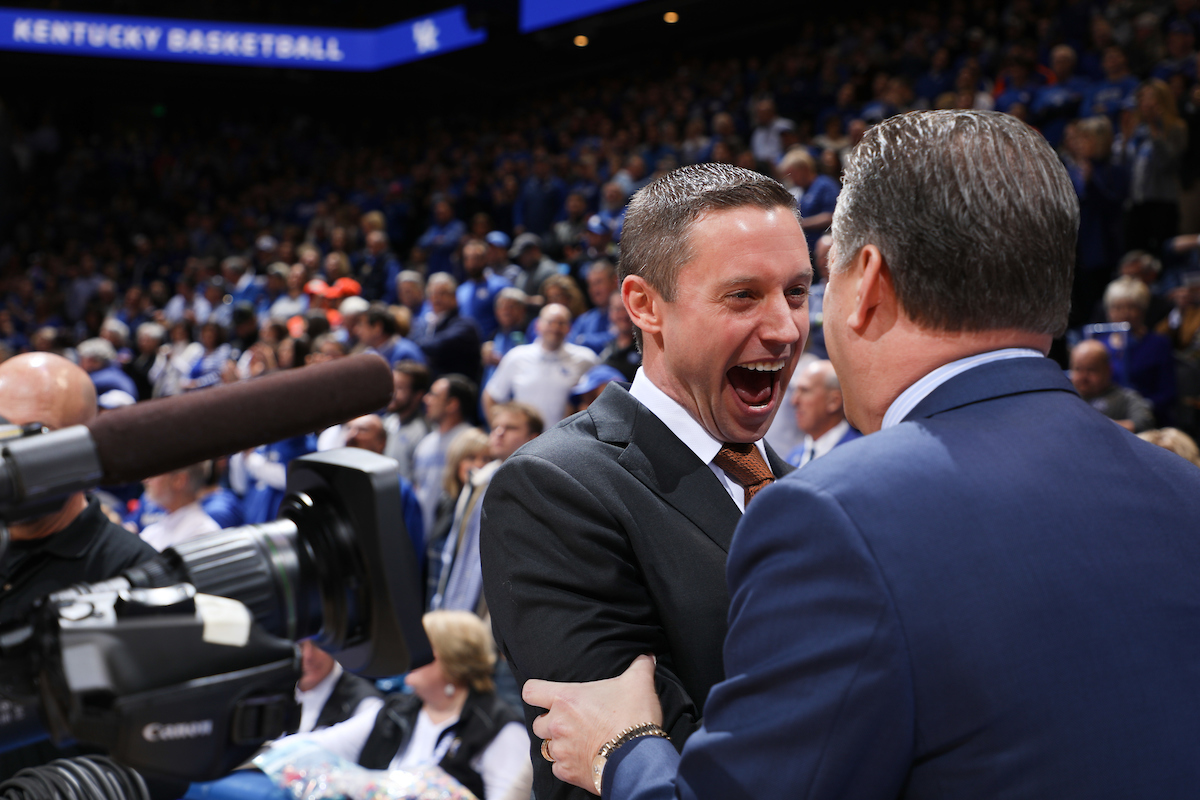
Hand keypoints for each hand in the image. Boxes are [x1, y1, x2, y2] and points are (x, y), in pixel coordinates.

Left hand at [524, 655, 661, 793]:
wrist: (638, 758)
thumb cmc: (634, 717)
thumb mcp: (639, 683)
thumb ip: (639, 666)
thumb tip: (647, 656)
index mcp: (566, 699)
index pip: (530, 691)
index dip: (537, 693)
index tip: (546, 696)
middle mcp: (557, 725)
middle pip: (538, 723)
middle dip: (551, 723)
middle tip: (572, 722)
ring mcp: (561, 750)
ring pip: (548, 747)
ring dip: (560, 744)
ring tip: (580, 742)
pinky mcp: (568, 772)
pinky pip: (558, 768)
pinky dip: (568, 765)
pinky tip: (585, 759)